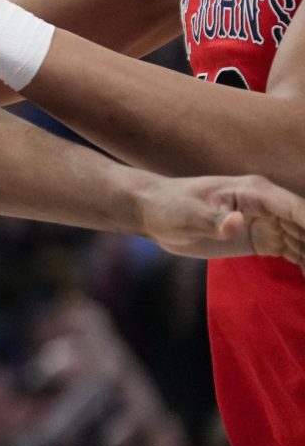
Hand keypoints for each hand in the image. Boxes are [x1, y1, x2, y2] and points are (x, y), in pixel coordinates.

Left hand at [137, 174, 304, 266]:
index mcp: (255, 192)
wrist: (154, 214)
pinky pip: (295, 253)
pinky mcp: (262, 240)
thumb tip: (234, 222)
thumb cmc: (167, 207)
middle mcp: (269, 206)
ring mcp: (268, 223)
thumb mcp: (185, 215)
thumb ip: (211, 220)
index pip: (295, 208)